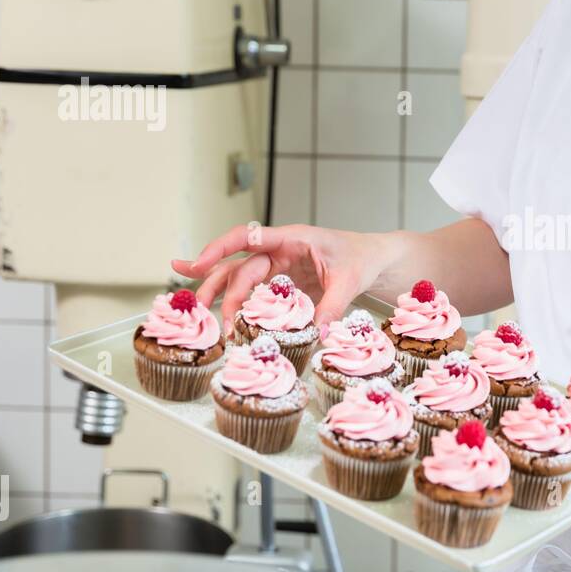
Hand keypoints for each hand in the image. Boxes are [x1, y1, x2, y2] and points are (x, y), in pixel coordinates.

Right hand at [172, 224, 391, 330]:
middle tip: (200, 308)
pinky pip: (254, 294)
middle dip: (218, 286)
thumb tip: (318, 335)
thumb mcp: (350, 281)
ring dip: (220, 295)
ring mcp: (278, 268)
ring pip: (239, 279)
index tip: (198, 263)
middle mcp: (279, 251)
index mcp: (292, 239)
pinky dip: (237, 304)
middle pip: (238, 266)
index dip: (220, 248)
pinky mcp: (281, 285)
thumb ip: (333, 306)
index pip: (249, 237)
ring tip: (200, 313)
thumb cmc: (360, 259)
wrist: (372, 259)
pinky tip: (218, 313)